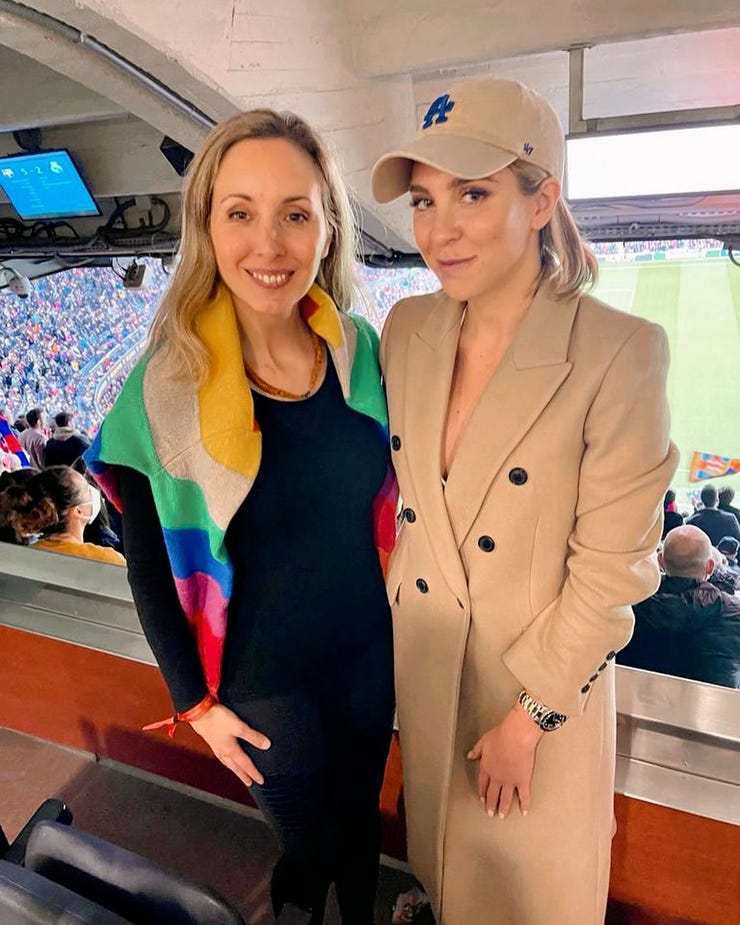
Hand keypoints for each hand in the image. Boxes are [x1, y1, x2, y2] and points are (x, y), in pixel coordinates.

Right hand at [189, 703, 270, 787]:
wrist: (198, 713)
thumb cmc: (217, 719)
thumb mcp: (239, 726)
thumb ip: (253, 736)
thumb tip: (266, 745)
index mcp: (230, 750)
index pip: (246, 765)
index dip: (254, 773)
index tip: (260, 781)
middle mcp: (223, 751)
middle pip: (236, 767)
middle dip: (243, 775)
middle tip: (249, 783)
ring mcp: (216, 747)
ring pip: (227, 763)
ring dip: (234, 770)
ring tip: (238, 773)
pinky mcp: (211, 740)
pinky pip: (221, 756)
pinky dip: (226, 761)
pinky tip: (225, 756)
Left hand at [467, 702, 543, 817]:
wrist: (515, 738)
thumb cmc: (500, 737)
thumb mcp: (484, 741)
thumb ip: (476, 750)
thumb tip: (470, 755)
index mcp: (487, 768)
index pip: (482, 783)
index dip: (482, 792)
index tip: (482, 799)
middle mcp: (497, 778)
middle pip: (492, 794)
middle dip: (491, 805)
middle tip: (490, 813)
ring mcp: (510, 781)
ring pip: (505, 798)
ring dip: (503, 808)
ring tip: (501, 816)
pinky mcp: (522, 781)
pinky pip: (523, 796)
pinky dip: (524, 804)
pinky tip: (524, 811)